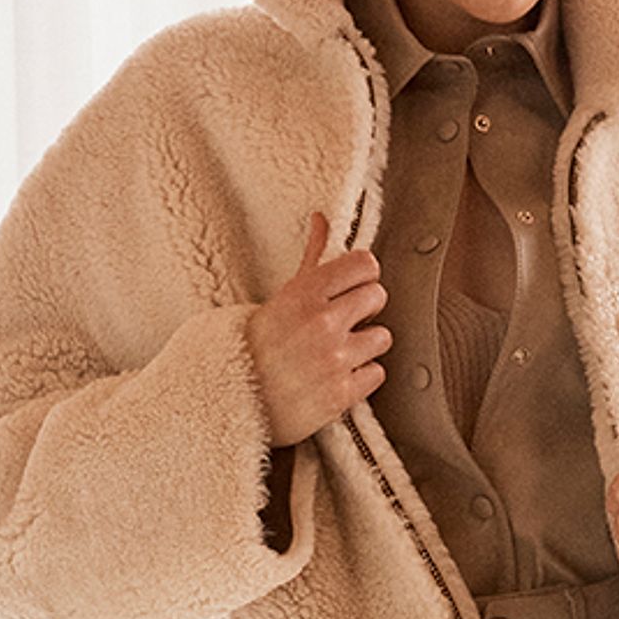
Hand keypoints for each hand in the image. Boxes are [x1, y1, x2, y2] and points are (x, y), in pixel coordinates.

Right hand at [244, 210, 390, 447]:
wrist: (236, 399)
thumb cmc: (258, 347)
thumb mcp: (282, 296)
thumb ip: (312, 258)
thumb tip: (322, 219)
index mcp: (305, 293)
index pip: (365, 264)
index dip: (363, 276)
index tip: (354, 286)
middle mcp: (322, 322)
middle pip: (379, 296)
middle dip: (365, 309)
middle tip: (345, 322)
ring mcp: (333, 358)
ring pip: (383, 337)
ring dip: (365, 346)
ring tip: (339, 352)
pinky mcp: (341, 393)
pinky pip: (377, 373)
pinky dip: (361, 378)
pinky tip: (338, 376)